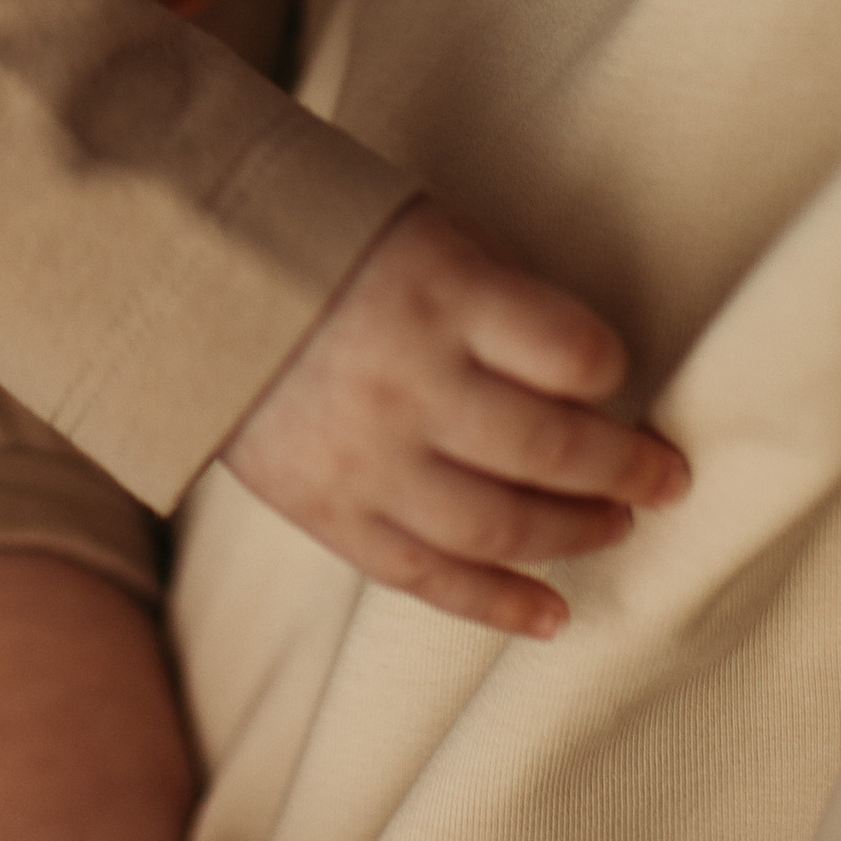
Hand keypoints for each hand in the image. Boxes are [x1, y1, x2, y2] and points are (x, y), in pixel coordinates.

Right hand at [217, 199, 690, 636]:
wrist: (174, 276)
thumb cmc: (314, 236)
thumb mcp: (413, 224)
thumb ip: (490, 288)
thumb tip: (575, 366)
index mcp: (438, 292)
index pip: (570, 351)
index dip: (608, 365)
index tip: (615, 370)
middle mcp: (411, 382)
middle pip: (550, 450)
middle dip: (624, 469)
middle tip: (666, 476)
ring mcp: (368, 458)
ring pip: (499, 525)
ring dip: (575, 535)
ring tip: (617, 528)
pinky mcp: (330, 510)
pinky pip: (427, 577)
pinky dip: (496, 604)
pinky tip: (552, 616)